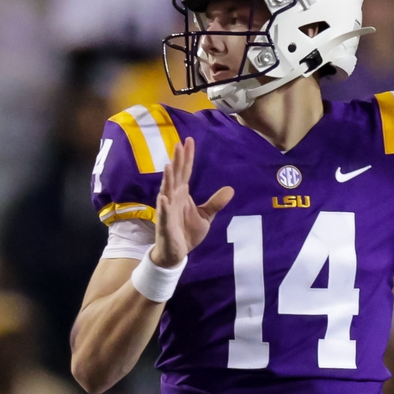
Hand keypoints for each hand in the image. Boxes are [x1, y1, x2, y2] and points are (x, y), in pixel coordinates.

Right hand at [151, 137, 233, 267]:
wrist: (177, 253)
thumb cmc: (187, 232)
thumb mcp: (205, 216)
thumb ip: (215, 203)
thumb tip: (230, 189)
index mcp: (182, 193)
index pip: (185, 171)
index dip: (187, 157)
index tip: (188, 140)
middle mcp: (172, 198)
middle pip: (176, 176)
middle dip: (177, 161)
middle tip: (179, 144)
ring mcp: (167, 210)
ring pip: (167, 191)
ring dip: (167, 179)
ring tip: (170, 165)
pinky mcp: (165, 224)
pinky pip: (164, 214)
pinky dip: (163, 206)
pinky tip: (163, 197)